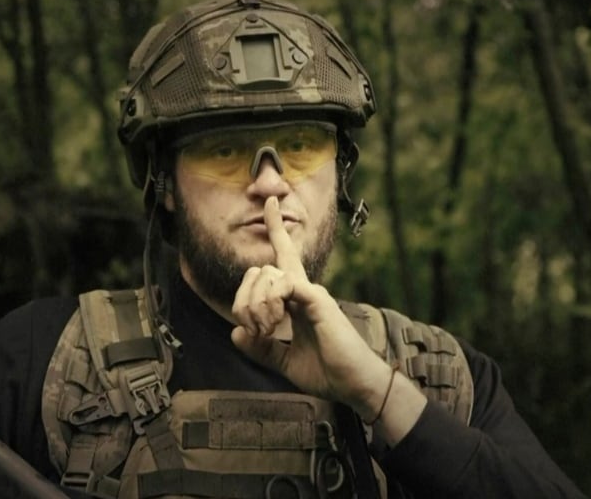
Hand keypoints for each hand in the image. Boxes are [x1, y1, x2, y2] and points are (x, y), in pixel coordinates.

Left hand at [230, 196, 387, 407]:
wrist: (354, 386)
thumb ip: (259, 348)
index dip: (277, 229)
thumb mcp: (283, 362)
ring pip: (267, 275)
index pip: (283, 257)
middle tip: (256, 331)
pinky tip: (275, 324)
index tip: (270, 202)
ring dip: (256, 305)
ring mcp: (312, 293)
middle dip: (244, 299)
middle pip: (260, 270)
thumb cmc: (327, 373)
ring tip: (266, 332)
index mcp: (297, 300)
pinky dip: (271, 303)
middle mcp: (305, 290)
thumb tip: (236, 332)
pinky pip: (285, 285)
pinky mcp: (319, 301)